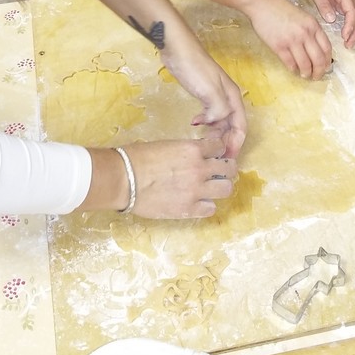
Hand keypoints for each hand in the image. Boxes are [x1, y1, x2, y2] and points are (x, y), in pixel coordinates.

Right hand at [102, 138, 237, 218]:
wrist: (123, 179)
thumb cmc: (138, 158)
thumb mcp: (167, 145)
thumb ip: (186, 151)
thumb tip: (194, 155)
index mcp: (193, 149)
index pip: (220, 146)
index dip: (217, 150)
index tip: (213, 154)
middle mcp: (200, 169)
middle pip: (230, 168)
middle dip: (225, 168)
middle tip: (217, 171)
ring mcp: (196, 191)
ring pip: (226, 189)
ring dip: (220, 187)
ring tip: (209, 187)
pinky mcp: (188, 209)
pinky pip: (211, 209)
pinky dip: (206, 205)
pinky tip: (196, 201)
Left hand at [160, 39, 245, 158]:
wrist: (178, 49)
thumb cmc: (195, 68)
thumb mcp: (210, 90)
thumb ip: (219, 110)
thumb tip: (216, 125)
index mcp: (233, 97)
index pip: (241, 126)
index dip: (236, 143)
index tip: (228, 158)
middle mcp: (228, 97)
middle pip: (232, 125)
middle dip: (226, 141)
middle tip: (215, 155)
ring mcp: (215, 95)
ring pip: (221, 121)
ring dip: (215, 134)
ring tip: (206, 144)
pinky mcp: (203, 93)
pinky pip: (210, 114)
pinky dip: (206, 123)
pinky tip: (195, 124)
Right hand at [243, 0, 331, 79]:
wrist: (262, 4)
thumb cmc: (281, 8)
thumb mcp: (302, 16)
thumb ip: (310, 30)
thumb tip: (315, 49)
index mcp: (313, 25)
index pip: (326, 48)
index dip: (327, 61)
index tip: (325, 67)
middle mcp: (305, 34)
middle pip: (318, 59)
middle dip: (319, 72)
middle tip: (316, 76)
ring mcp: (292, 41)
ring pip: (305, 64)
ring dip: (306, 73)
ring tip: (305, 75)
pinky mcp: (279, 46)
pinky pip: (290, 63)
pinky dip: (293, 69)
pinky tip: (293, 69)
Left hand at [304, 0, 354, 47]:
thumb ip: (323, 3)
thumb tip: (332, 20)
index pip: (352, 12)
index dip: (350, 26)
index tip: (344, 37)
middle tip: (349, 46)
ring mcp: (348, 0)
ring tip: (349, 44)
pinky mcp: (345, 2)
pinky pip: (352, 16)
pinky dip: (352, 26)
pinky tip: (347, 35)